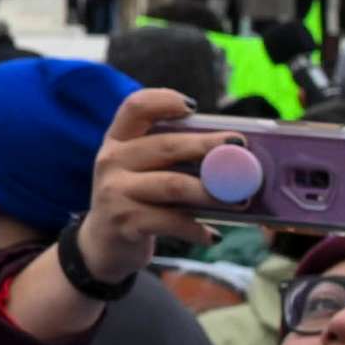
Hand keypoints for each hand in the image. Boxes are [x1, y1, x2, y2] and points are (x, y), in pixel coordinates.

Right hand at [72, 87, 225, 284]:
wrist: (104, 244)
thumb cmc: (137, 200)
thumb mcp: (142, 171)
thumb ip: (172, 158)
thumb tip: (232, 155)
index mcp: (118, 140)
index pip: (135, 107)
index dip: (163, 100)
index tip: (194, 107)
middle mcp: (111, 160)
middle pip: (165, 146)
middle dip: (208, 146)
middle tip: (240, 148)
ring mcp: (114, 191)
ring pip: (173, 185)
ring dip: (213, 192)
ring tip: (241, 200)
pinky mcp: (124, 221)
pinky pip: (171, 221)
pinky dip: (196, 229)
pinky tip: (211, 236)